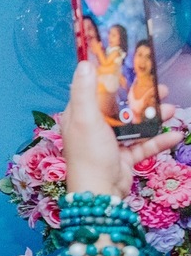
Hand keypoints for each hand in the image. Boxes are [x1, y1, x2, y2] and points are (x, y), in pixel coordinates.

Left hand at [62, 60, 182, 195]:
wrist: (100, 192)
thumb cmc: (90, 153)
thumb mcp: (85, 118)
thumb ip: (85, 91)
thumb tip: (84, 63)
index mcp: (79, 116)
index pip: (94, 91)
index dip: (111, 79)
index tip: (130, 67)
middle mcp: (93, 127)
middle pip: (119, 106)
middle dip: (140, 97)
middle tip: (161, 88)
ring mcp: (110, 143)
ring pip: (135, 124)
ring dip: (153, 117)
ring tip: (172, 109)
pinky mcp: (124, 157)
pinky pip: (144, 145)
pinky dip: (159, 140)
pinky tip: (175, 134)